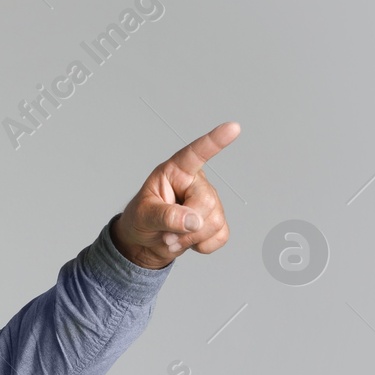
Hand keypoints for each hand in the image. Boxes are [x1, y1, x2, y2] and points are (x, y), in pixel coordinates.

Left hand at [111, 121, 240, 269]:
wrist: (145, 242)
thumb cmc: (141, 220)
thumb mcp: (144, 216)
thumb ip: (166, 216)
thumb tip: (194, 221)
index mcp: (176, 172)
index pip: (196, 154)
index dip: (214, 142)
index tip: (233, 128)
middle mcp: (196, 184)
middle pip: (207, 203)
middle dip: (186, 227)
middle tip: (166, 234)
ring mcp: (209, 202)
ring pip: (215, 222)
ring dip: (190, 239)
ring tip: (172, 238)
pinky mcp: (216, 222)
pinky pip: (221, 236)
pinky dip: (202, 246)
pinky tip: (189, 241)